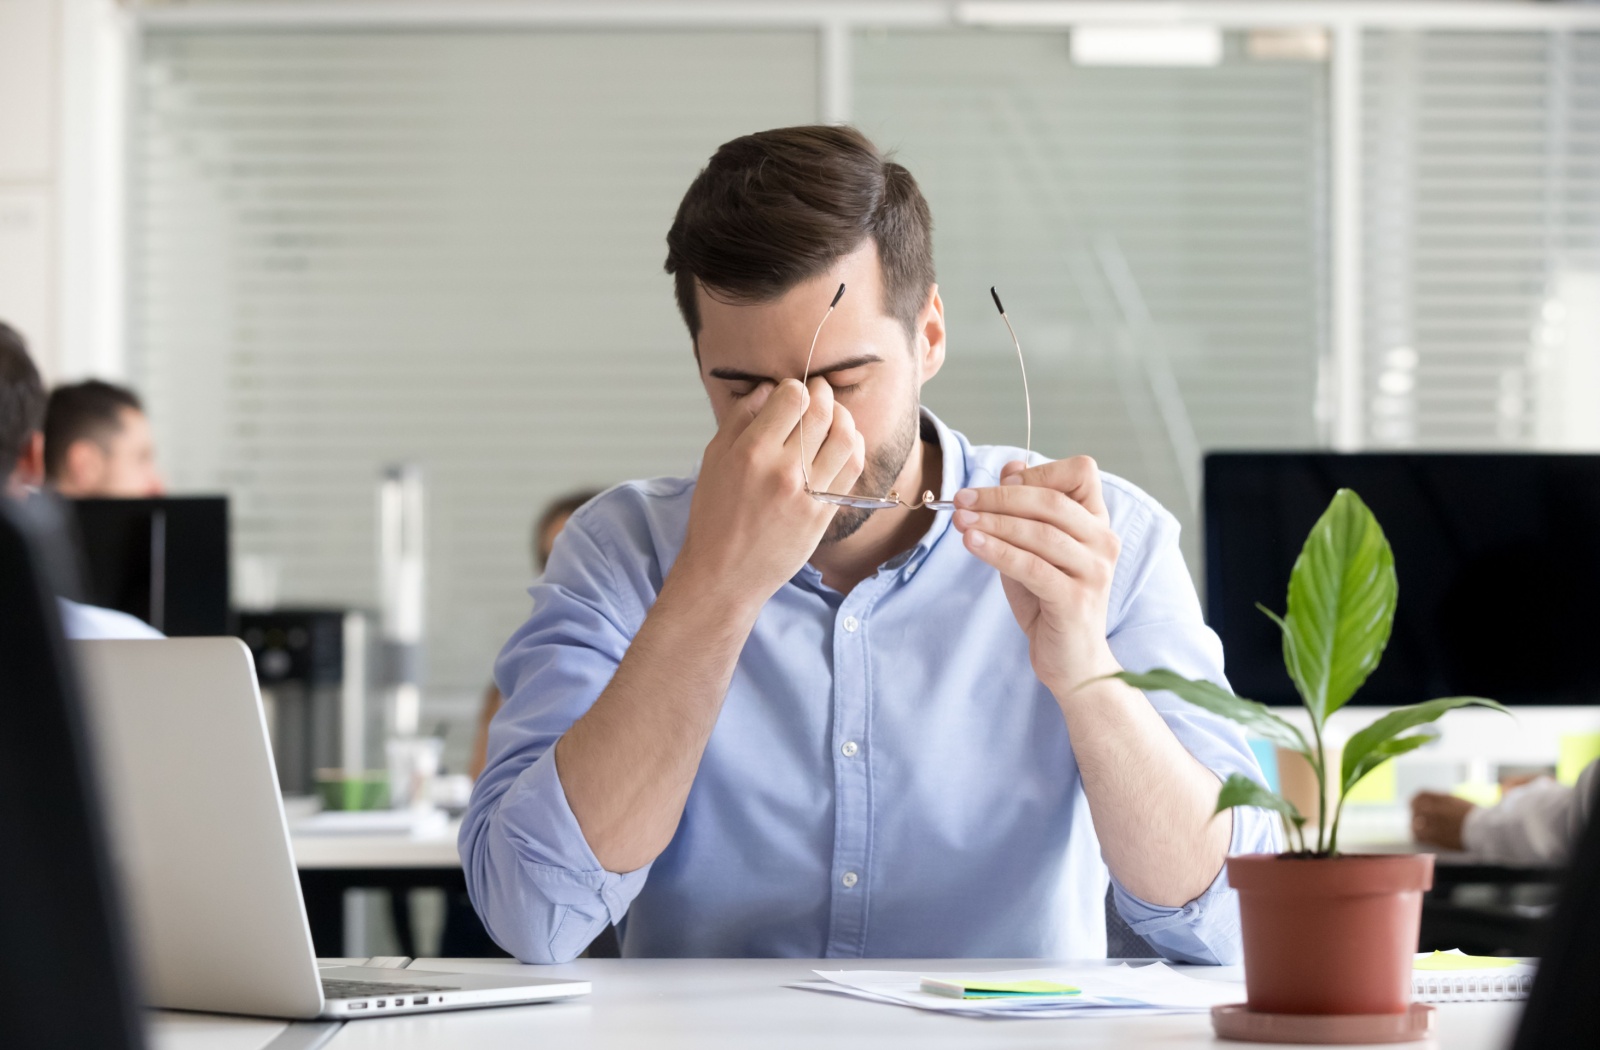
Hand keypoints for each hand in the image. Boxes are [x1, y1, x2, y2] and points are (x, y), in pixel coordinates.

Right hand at [674, 378, 864, 612]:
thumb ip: (741, 418)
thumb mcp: (713, 459)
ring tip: (833, 415)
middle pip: (822, 411)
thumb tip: (769, 389)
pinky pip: (852, 467)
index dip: (794, 387)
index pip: (792, 397)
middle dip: (823, 392)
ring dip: (843, 416)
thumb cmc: (715, 516)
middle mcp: (783, 470)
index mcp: (751, 452)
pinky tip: (843, 442)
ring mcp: (808, 492)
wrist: (726, 572)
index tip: (791, 392)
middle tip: (818, 392)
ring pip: (845, 435)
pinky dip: (854, 445)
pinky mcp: (824, 511)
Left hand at [951, 456, 1121, 695]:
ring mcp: (1093, 571)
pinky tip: (972, 543)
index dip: (1039, 472)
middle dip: (1000, 497)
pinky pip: (1031, 566)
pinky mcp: (1076, 599)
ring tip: (959, 520)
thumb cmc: (1050, 602)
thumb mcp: (1034, 550)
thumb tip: (1011, 467)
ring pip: (1039, 533)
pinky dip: (997, 551)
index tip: (1000, 483)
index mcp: (1096, 523)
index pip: (1081, 472)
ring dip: (993, 522)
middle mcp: (1103, 541)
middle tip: (962, 499)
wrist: (1072, 662)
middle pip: (1051, 501)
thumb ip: (1025, 512)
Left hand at [1410, 791, 1474, 851]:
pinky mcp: (1436, 836)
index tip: (1414, 804)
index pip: (1421, 795)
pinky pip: (1420, 836)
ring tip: (1419, 830)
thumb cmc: (1479, 817)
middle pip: (1416, 809)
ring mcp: (1434, 822)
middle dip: (1415, 814)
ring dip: (1416, 826)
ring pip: (1415, 823)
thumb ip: (1448, 801)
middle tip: (1416, 819)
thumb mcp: (1462, 802)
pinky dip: (1419, 836)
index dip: (1415, 800)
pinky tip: (1422, 837)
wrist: (1485, 830)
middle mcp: (1436, 808)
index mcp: (1443, 798)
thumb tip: (1440, 803)